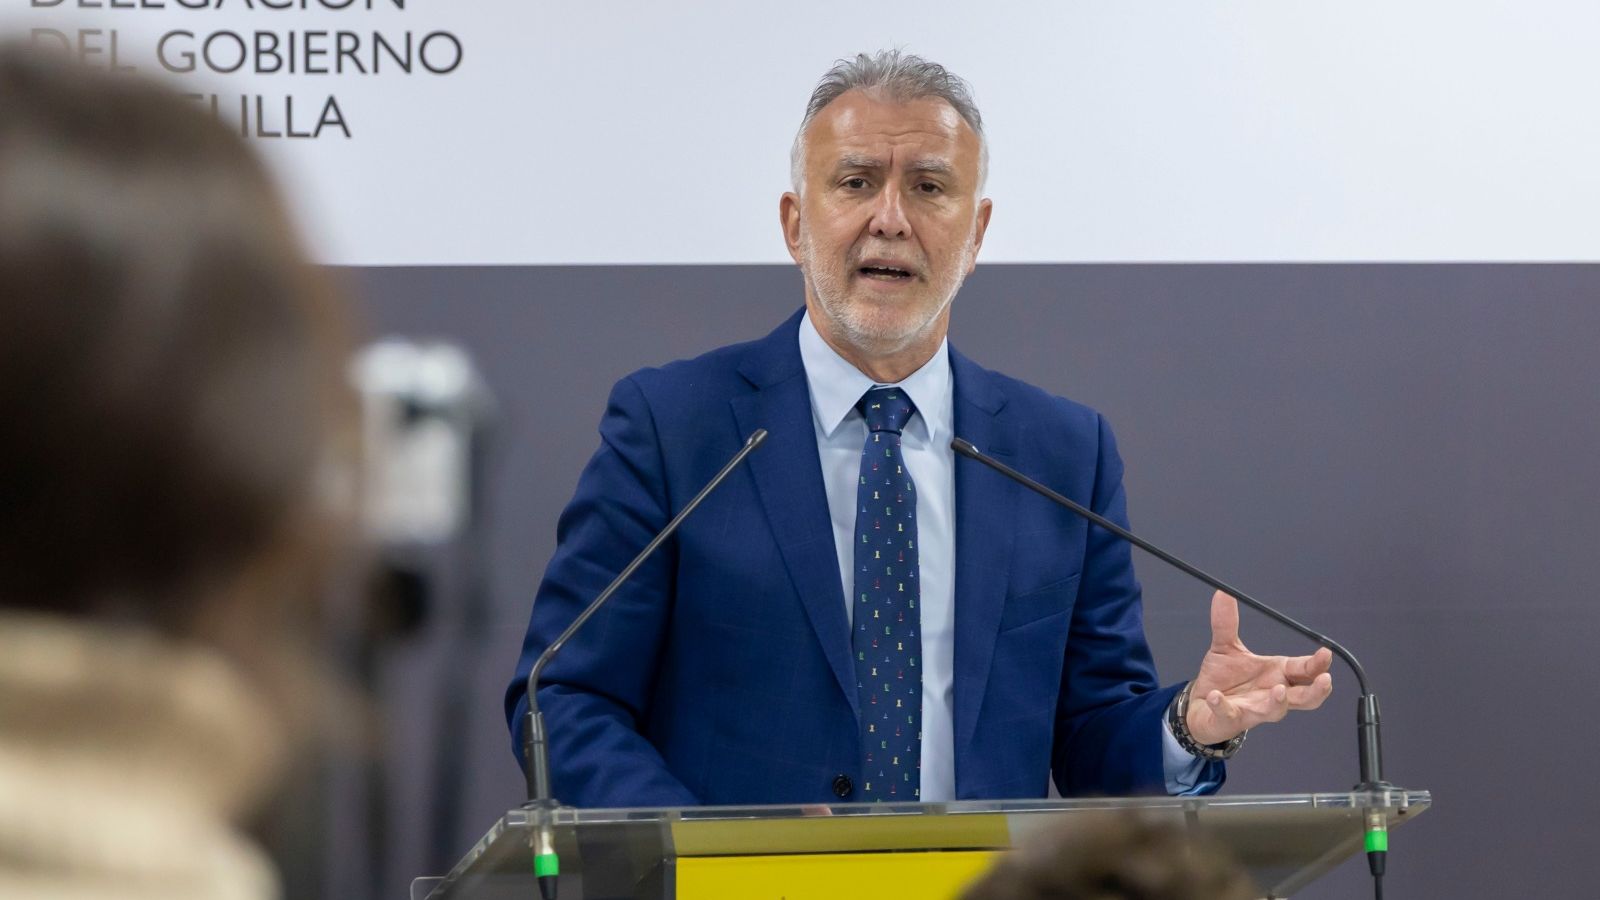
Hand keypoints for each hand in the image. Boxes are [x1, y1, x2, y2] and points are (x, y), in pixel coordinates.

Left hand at [1185, 591, 1333, 744]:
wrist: (1201, 706)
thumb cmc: (1224, 679)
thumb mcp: (1225, 647)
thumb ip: (1226, 622)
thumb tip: (1223, 592)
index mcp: (1277, 674)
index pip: (1304, 670)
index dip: (1317, 664)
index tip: (1325, 653)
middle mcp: (1271, 694)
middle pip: (1304, 698)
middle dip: (1317, 691)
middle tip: (1325, 680)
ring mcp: (1253, 709)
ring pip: (1275, 711)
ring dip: (1279, 702)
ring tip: (1278, 690)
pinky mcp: (1230, 719)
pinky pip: (1229, 714)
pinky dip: (1224, 706)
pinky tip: (1217, 696)